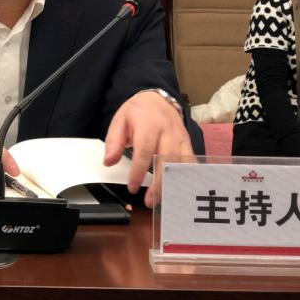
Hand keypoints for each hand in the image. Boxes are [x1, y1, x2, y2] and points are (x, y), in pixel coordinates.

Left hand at [103, 90, 192, 206]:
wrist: (158, 99)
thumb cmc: (138, 112)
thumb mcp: (119, 121)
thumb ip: (114, 142)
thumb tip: (109, 161)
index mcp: (149, 124)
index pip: (145, 150)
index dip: (139, 171)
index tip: (132, 187)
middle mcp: (168, 131)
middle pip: (167, 160)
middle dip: (159, 184)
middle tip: (149, 201)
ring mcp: (181, 138)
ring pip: (181, 164)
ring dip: (172, 185)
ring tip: (161, 200)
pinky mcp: (188, 143)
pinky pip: (191, 163)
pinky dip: (186, 178)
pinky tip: (179, 191)